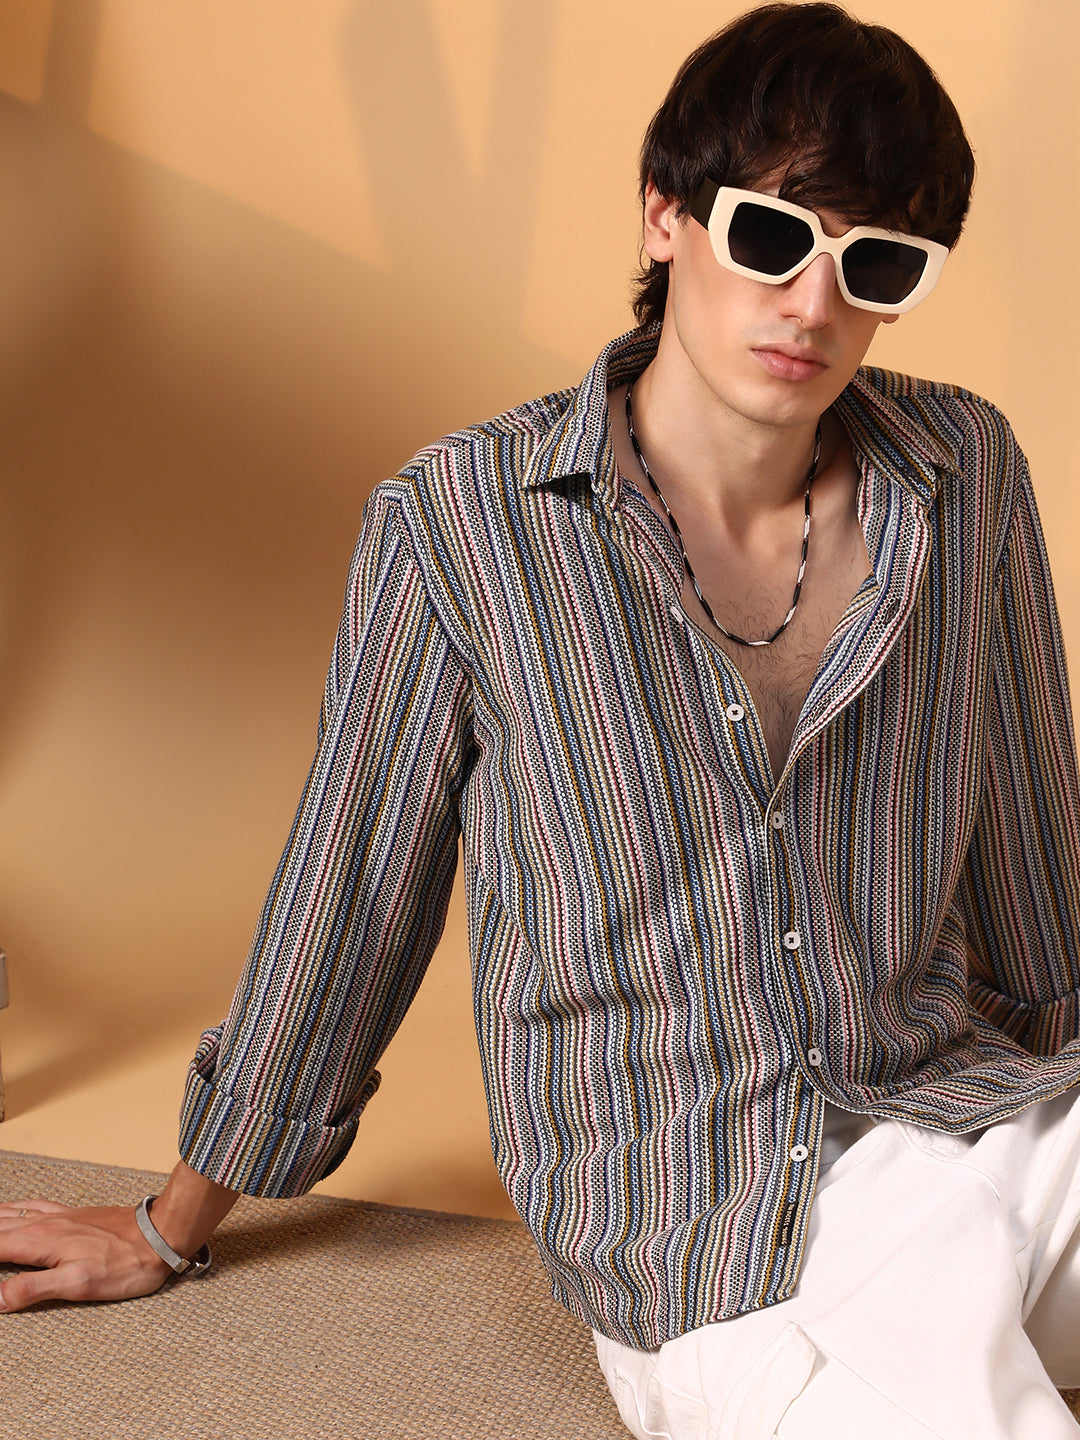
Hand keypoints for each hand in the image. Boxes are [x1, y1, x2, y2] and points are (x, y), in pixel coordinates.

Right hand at [0, 1200, 172, 1311]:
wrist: (161, 1234)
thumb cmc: (125, 1263)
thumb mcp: (78, 1285)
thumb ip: (33, 1289)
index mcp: (40, 1242)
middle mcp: (44, 1224)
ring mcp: (59, 1216)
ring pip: (10, 1214)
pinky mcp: (73, 1214)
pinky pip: (32, 1206)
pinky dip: (11, 1208)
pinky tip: (11, 1209)